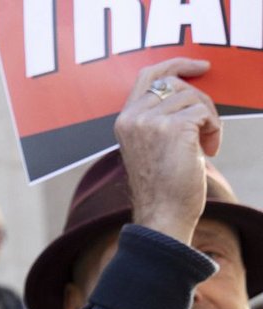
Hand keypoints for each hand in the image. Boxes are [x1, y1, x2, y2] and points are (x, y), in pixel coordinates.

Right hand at [114, 57, 219, 243]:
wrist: (162, 213)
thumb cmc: (163, 185)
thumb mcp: (152, 145)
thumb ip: (159, 117)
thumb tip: (189, 88)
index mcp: (124, 120)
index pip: (148, 75)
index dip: (176, 63)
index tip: (201, 66)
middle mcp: (133, 117)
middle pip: (177, 83)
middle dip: (201, 100)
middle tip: (207, 127)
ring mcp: (150, 121)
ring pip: (193, 97)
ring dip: (209, 119)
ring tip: (205, 145)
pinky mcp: (172, 128)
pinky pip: (204, 113)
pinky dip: (213, 130)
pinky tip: (208, 151)